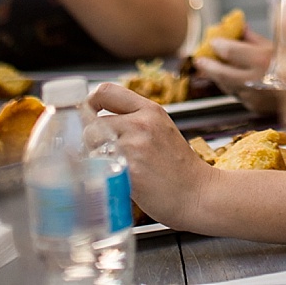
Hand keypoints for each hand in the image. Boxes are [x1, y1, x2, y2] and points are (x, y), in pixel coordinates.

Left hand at [87, 83, 216, 231]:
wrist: (199, 194)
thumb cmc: (179, 168)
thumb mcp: (161, 130)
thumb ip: (135, 121)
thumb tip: (99, 121)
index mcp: (150, 110)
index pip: (106, 91)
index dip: (89, 102)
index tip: (87, 115)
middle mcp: (142, 123)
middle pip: (93, 122)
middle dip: (91, 140)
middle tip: (100, 154)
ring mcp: (135, 146)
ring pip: (92, 144)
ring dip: (94, 157)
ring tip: (110, 168)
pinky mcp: (130, 170)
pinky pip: (98, 165)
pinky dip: (99, 173)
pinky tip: (113, 179)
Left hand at [194, 31, 280, 115]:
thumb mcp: (280, 46)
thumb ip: (255, 39)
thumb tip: (240, 28)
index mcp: (263, 60)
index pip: (230, 51)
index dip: (218, 45)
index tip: (213, 41)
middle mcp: (256, 80)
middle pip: (222, 73)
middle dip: (208, 66)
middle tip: (198, 59)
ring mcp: (255, 97)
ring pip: (228, 87)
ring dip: (219, 77)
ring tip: (210, 69)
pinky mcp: (257, 108)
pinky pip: (240, 95)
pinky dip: (235, 87)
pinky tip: (233, 80)